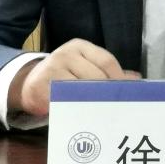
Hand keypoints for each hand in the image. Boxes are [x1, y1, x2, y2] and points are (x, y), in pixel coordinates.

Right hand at [8, 38, 139, 116]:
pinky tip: (86, 117)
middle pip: (96, 76)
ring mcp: (52, 69)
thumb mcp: (83, 65)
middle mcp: (66, 54)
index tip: (128, 94)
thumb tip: (136, 80)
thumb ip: (106, 71)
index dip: (119, 78)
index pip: (106, 60)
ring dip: (95, 103)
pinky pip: (65, 101)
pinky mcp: (41, 87)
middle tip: (119, 108)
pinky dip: (77, 109)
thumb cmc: (63, 74)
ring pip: (82, 89)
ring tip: (107, 114)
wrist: (28, 82)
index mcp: (79, 46)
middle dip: (109, 93)